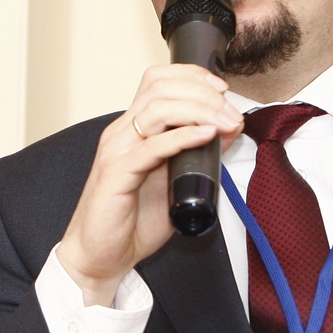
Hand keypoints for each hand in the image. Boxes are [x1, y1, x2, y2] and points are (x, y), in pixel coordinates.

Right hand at [57, 64, 243, 304]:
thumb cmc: (131, 222)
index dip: (191, 76)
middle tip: (231, 111)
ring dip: (199, 110)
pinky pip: (151, 147)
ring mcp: (117, 152)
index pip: (157, 80)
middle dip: (202, 93)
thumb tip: (227, 130)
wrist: (101, 256)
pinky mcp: (117, 175)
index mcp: (132, 129)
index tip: (221, 89)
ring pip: (157, 109)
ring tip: (225, 123)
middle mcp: (122, 133)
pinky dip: (183, 137)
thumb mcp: (173, 181)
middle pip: (160, 88)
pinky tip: (205, 135)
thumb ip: (196, 155)